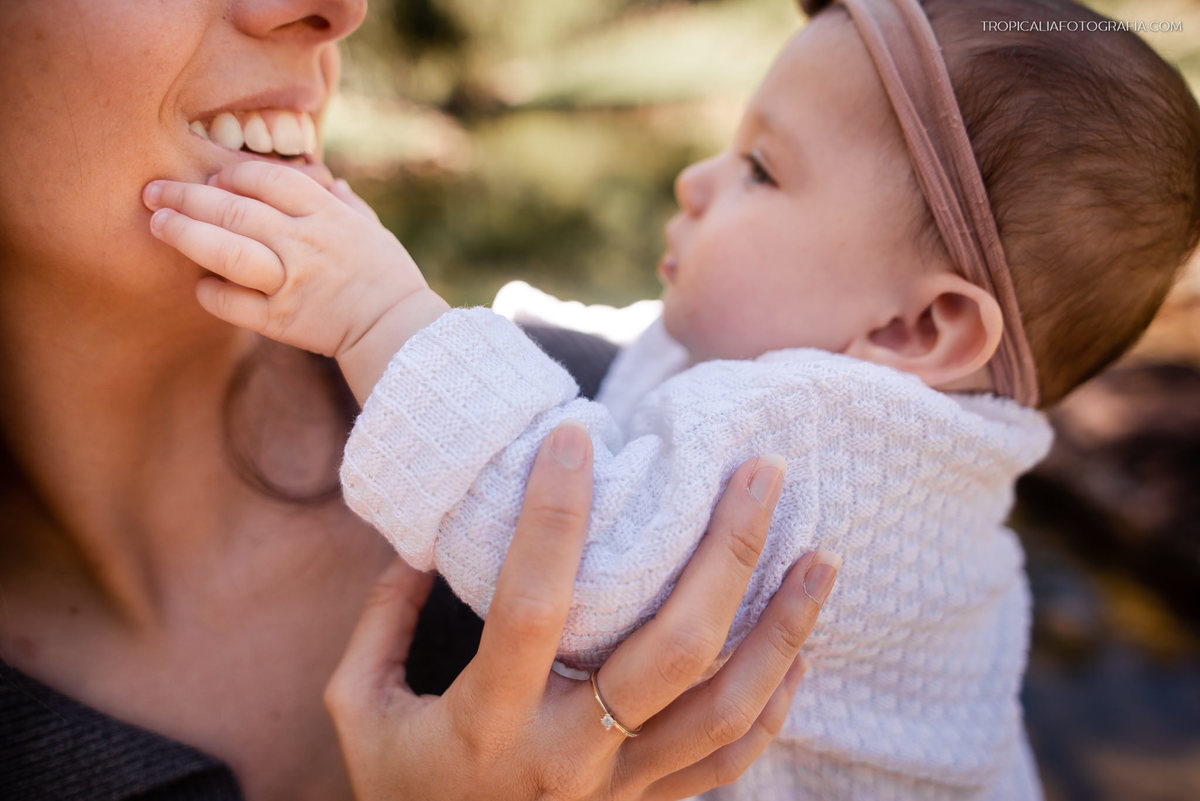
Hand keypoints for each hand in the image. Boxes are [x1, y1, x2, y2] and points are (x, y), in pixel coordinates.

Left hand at [142, 163, 448, 402]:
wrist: (398, 330)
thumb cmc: (389, 276)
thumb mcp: (372, 228)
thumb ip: (344, 202)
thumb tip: (328, 180)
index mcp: (326, 213)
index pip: (267, 179)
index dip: (233, 174)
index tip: (214, 179)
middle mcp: (304, 242)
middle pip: (234, 209)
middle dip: (188, 196)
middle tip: (154, 192)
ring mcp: (291, 281)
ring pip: (227, 250)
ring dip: (186, 235)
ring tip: (157, 225)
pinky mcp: (282, 320)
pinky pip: (233, 302)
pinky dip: (211, 292)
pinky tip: (200, 284)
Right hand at [326, 422, 838, 799]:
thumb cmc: (398, 790)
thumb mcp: (359, 710)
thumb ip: (381, 623)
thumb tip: (422, 545)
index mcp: (487, 721)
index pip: (530, 606)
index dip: (553, 517)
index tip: (575, 437)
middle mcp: (569, 756)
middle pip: (674, 650)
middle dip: (728, 552)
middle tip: (762, 473)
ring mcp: (621, 789)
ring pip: (728, 708)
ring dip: (783, 628)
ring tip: (822, 557)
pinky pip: (729, 759)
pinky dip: (774, 704)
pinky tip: (799, 652)